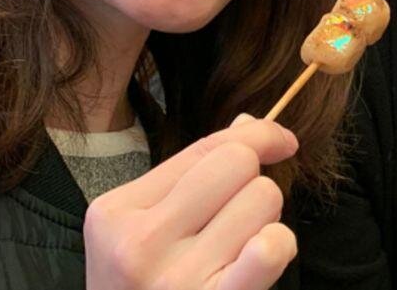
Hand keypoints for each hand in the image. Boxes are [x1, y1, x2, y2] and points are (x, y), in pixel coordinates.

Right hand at [84, 115, 300, 289]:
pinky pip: (270, 248)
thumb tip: (247, 124)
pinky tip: (261, 257)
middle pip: (238, 164)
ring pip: (263, 198)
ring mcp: (175, 279)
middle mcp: (139, 244)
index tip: (281, 140)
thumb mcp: (142, 231)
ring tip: (239, 245)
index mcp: (115, 212)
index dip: (256, 134)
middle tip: (240, 213)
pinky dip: (278, 245)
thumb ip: (190, 175)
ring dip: (266, 217)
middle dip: (255, 178)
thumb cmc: (143, 289)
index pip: (206, 147)